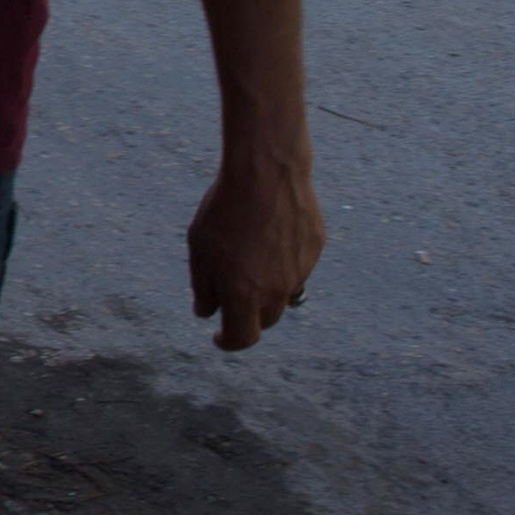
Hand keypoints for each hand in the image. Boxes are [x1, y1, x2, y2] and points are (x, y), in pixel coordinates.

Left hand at [184, 148, 322, 350]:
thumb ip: (204, 287)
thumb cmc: (224, 210)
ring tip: (249, 256)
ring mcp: (301, 270)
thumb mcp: (199, 248)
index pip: (242, 338)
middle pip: (265, 320)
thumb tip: (206, 312)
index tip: (218, 335)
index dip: (228, 342)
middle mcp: (277, 290)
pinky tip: (270, 235)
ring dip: (267, 289)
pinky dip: (283, 263)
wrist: (267, 172)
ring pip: (284, 294)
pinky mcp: (315, 250)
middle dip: (247, 314)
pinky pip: (298, 267)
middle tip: (231, 293)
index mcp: (244, 294)